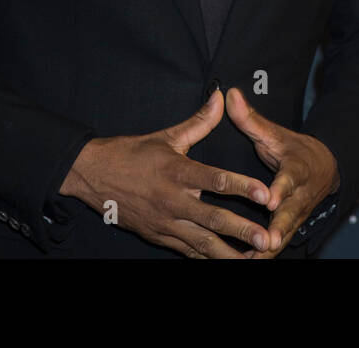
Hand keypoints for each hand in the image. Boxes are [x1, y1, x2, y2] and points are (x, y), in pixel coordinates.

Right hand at [59, 89, 272, 257]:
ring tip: (254, 260)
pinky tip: (226, 262)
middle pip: (212, 218)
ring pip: (202, 242)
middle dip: (242, 230)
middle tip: (267, 239)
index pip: (215, 179)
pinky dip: (207, 258)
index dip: (242, 186)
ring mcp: (164, 222)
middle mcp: (172, 199)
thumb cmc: (131, 153)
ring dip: (229, 253)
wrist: (92, 175)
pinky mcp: (158, 236)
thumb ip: (199, 122)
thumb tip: (222, 97)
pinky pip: (187, 251)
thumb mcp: (166, 135)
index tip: (265, 194)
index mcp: (176, 171)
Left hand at [224, 87, 339, 257]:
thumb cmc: (293, 150)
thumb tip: (230, 94)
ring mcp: (296, 214)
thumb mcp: (275, 133)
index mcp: (296, 170)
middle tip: (268, 241)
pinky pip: (278, 244)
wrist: (325, 169)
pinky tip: (246, 263)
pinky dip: (265, 254)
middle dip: (279, 229)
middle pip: (290, 214)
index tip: (271, 200)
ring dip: (271, 248)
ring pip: (285, 234)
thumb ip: (251, 119)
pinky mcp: (290, 227)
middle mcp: (299, 196)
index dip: (280, 190)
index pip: (289, 180)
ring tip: (254, 260)